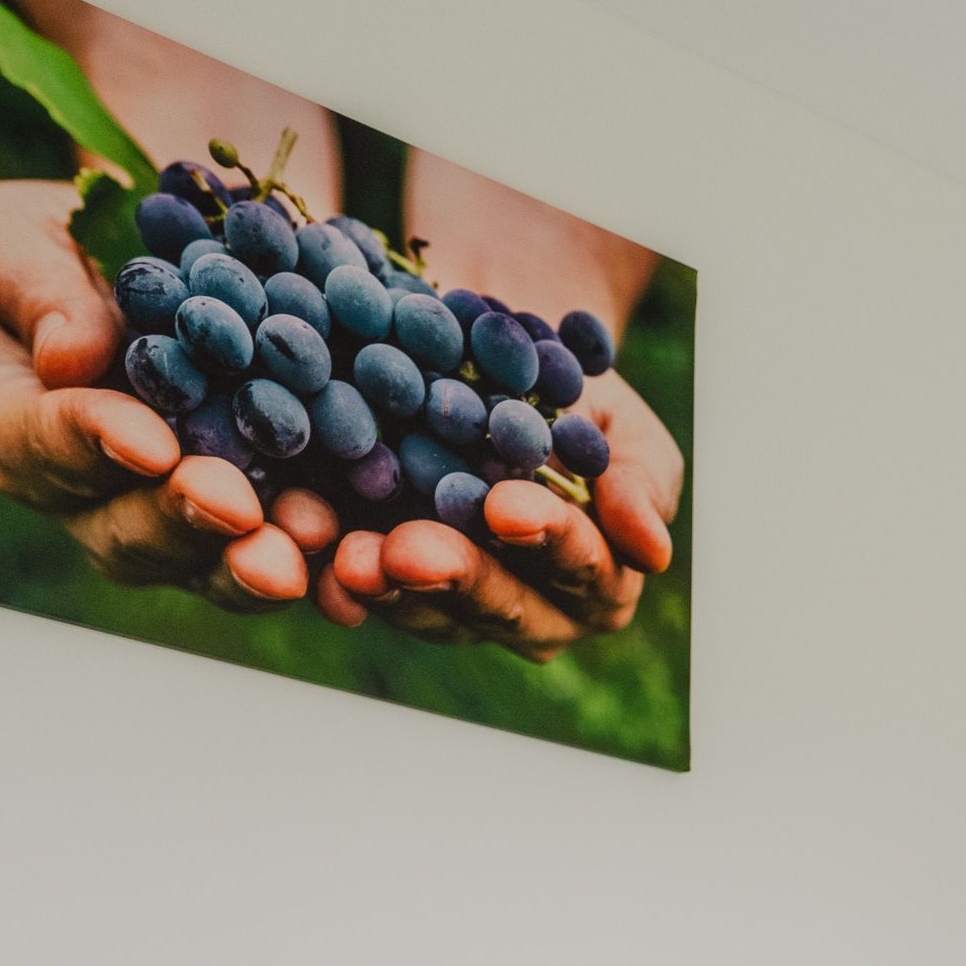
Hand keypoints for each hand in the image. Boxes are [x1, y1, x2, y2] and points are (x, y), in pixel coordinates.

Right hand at [0, 180, 311, 610]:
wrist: (181, 251)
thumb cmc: (72, 233)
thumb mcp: (21, 230)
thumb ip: (31, 285)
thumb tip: (66, 358)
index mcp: (18, 423)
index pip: (34, 446)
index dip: (87, 446)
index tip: (149, 443)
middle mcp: (91, 495)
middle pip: (122, 532)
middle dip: (181, 521)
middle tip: (235, 506)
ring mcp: (178, 520)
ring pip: (205, 564)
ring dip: (254, 562)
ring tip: (307, 539)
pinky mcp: (263, 525)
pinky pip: (290, 561)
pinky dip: (327, 567)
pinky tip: (362, 559)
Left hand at [326, 374, 684, 651]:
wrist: (483, 352)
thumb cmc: (568, 389)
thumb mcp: (619, 425)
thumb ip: (640, 484)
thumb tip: (654, 552)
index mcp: (598, 577)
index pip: (580, 566)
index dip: (548, 540)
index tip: (508, 507)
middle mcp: (532, 609)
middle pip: (502, 606)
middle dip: (456, 577)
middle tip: (411, 550)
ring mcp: (454, 606)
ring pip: (430, 613)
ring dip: (389, 588)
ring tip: (353, 557)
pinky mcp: (384, 585)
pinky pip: (363, 596)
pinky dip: (334, 579)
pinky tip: (311, 554)